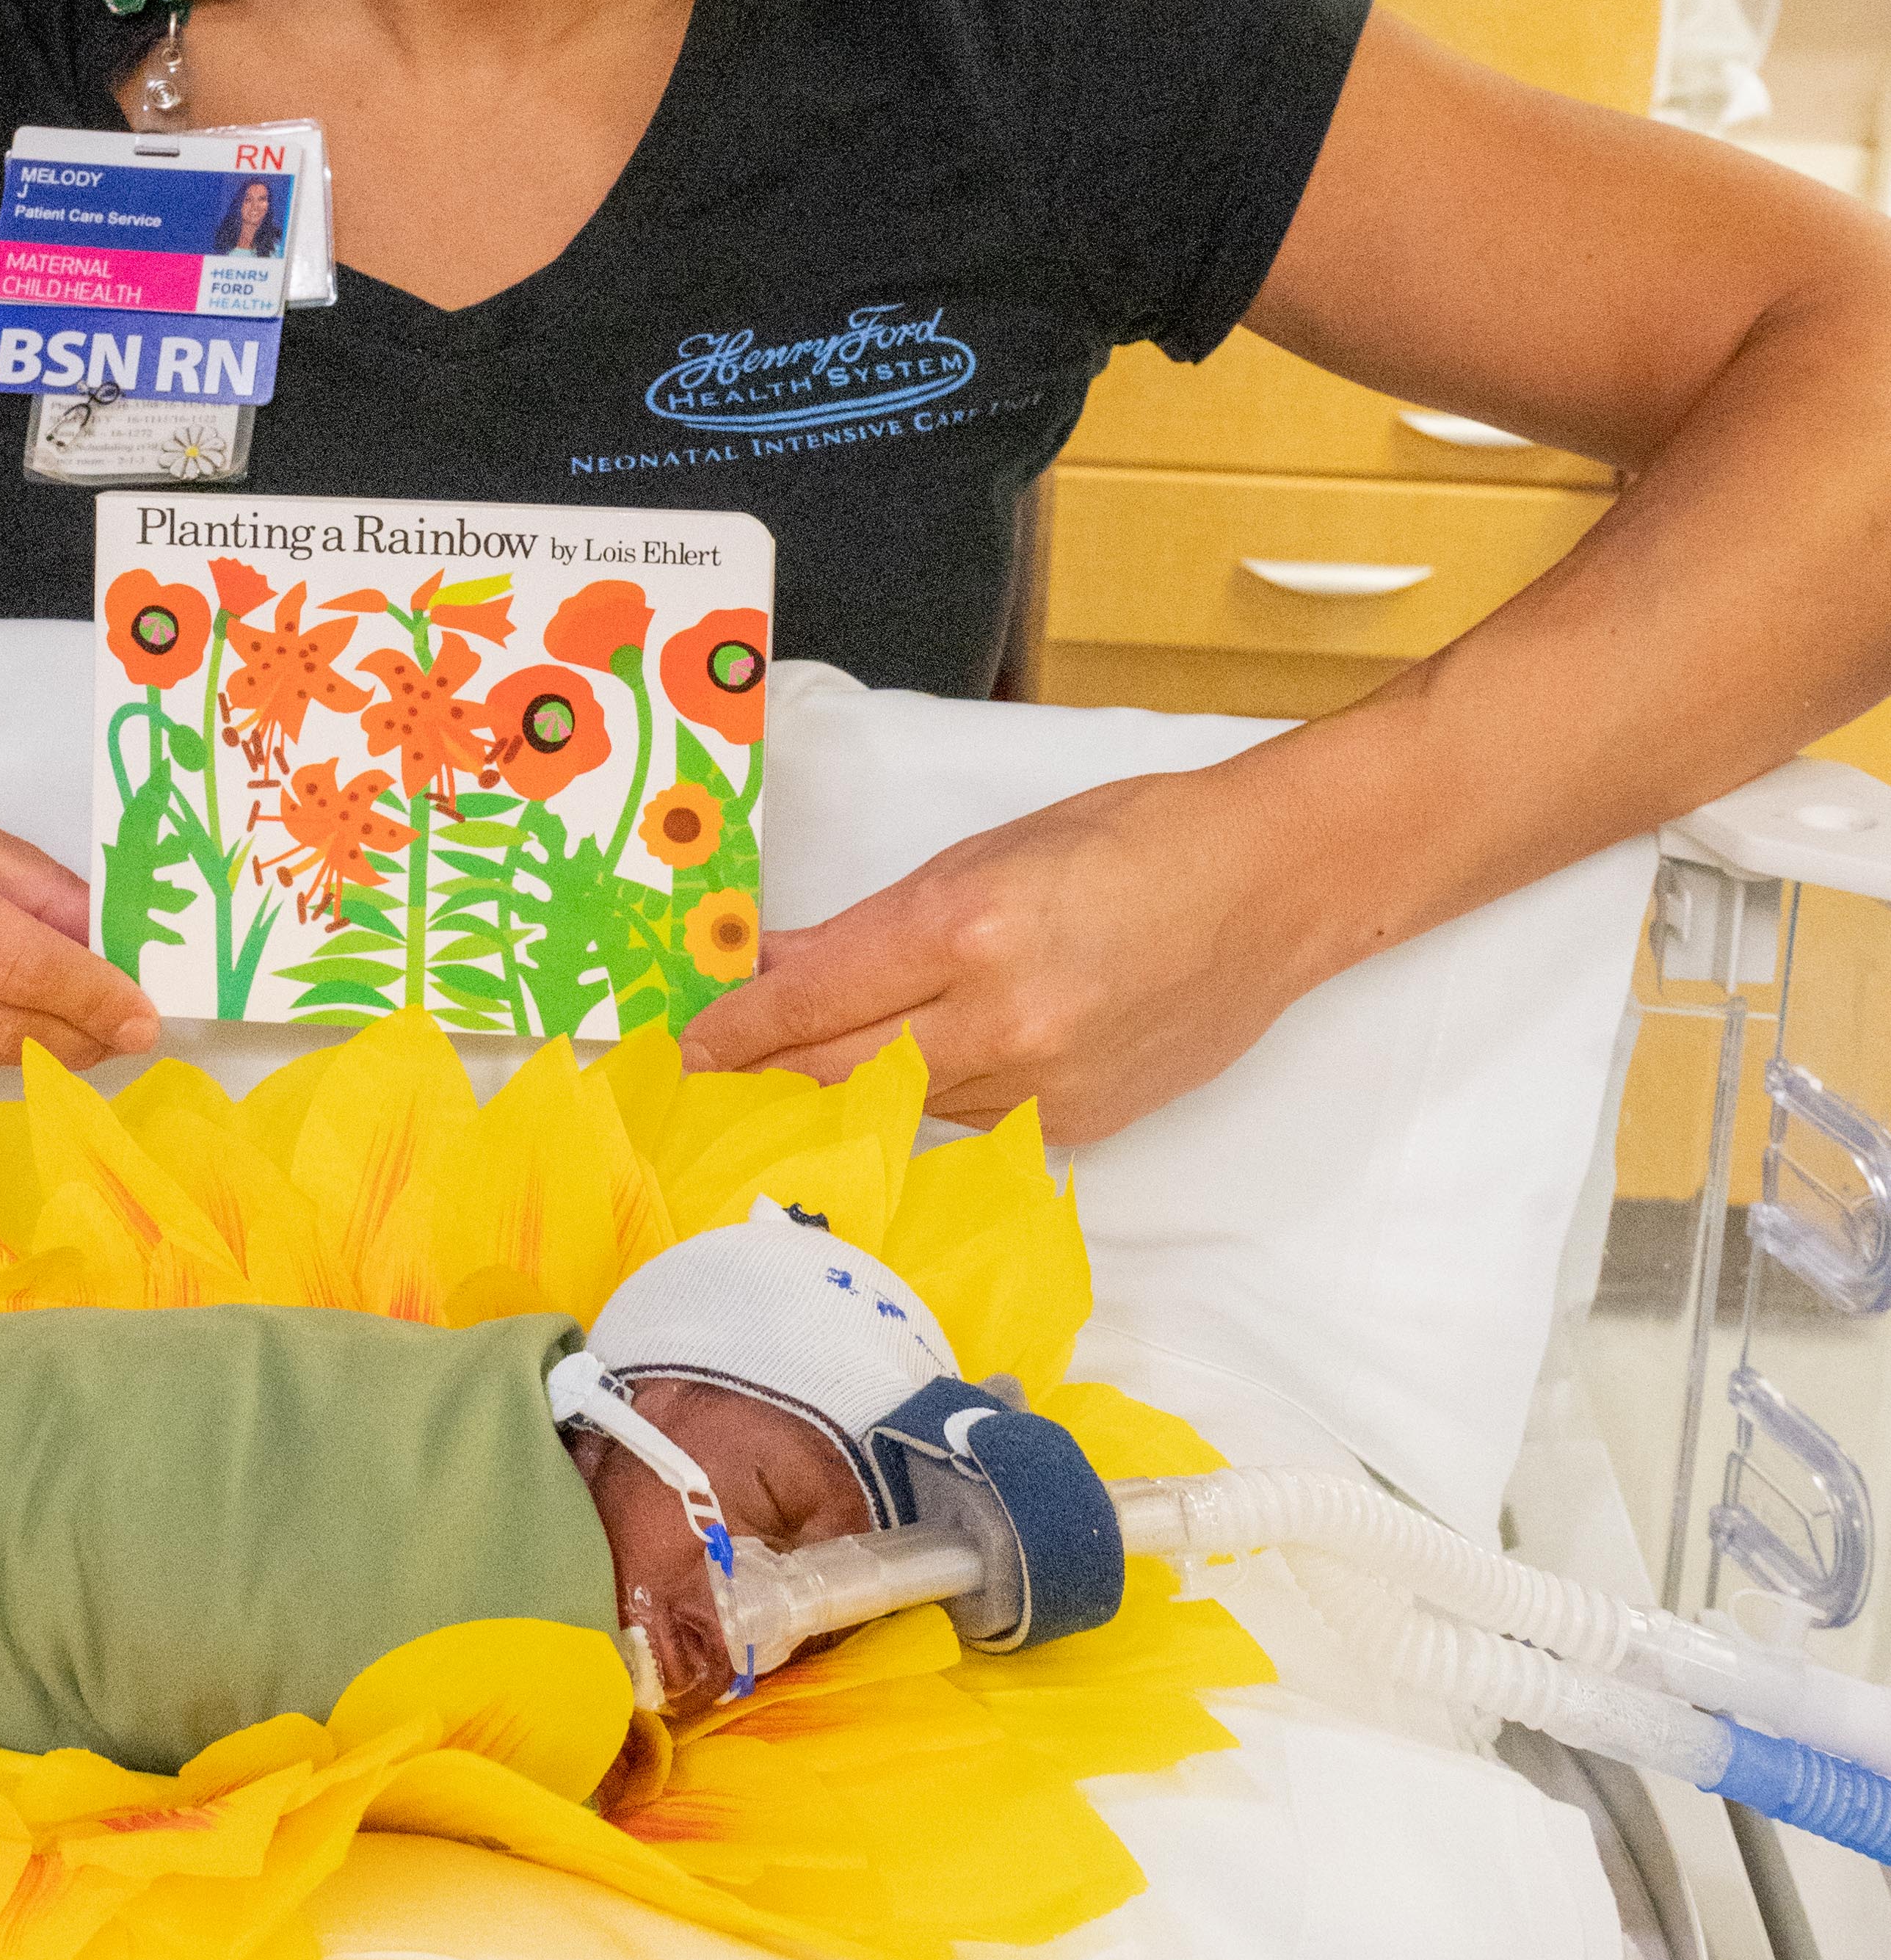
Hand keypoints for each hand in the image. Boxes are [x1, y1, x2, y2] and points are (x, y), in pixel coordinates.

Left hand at [677, 769, 1320, 1142]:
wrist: (1272, 888)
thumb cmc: (1133, 838)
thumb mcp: (989, 853)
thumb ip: (878, 923)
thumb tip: (781, 962)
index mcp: (969, 929)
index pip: (816, 1000)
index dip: (740, 1028)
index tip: (688, 1047)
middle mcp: (1002, 1019)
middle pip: (841, 1073)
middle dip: (768, 1075)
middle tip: (711, 1078)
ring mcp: (1045, 1082)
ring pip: (904, 1101)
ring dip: (850, 1084)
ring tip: (802, 1068)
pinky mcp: (1078, 1121)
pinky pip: (972, 1114)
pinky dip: (935, 1089)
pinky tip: (929, 1060)